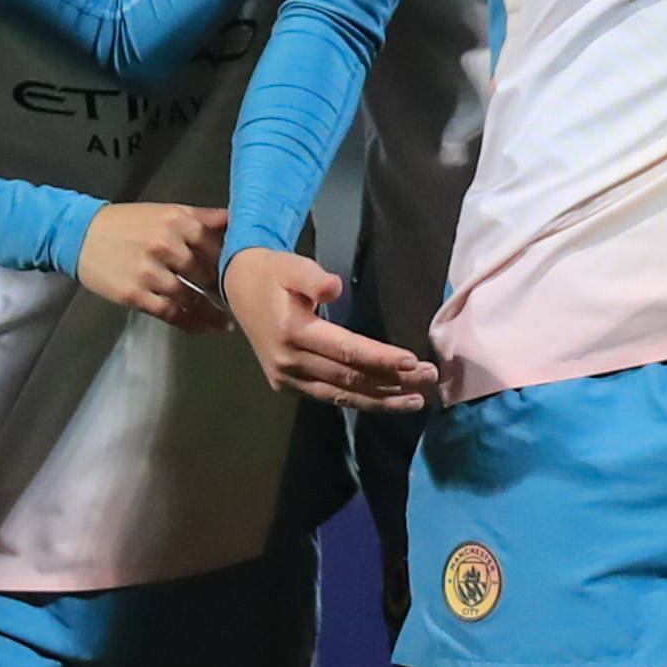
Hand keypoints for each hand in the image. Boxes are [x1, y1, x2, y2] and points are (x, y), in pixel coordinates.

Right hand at [74, 203, 228, 330]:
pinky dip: (191, 323)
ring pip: (191, 298)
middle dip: (222, 289)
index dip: (231, 263)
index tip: (243, 274)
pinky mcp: (135, 295)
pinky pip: (171, 314)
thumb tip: (236, 219)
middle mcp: (165, 245)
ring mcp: (150, 272)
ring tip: (226, 322)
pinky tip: (205, 328)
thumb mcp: (165, 211)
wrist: (80, 236)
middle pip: (206, 273)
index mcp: (176, 221)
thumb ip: (201, 217)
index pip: (215, 246)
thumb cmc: (125, 223)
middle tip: (238, 301)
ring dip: (212, 313)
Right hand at [223, 246, 436, 410]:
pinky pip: (328, 397)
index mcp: (292, 331)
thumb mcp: (292, 265)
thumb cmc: (273, 274)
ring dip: (381, 400)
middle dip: (392, 382)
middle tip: (429, 381)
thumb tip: (334, 287)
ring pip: (341, 396)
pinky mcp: (285, 385)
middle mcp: (288, 361)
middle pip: (349, 378)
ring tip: (415, 401)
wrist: (238, 288)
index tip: (413, 361)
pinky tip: (385, 401)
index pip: (346, 351)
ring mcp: (285, 378)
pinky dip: (359, 401)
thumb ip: (313, 276)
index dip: (380, 358)